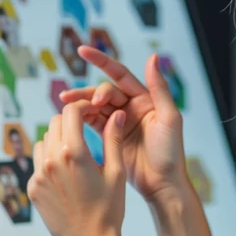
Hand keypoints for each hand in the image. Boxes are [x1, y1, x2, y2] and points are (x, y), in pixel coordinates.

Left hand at [29, 98, 126, 235]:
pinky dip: (50, 161)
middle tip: (84, 129)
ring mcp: (39, 175)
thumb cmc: (108, 210)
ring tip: (75, 153)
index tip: (90, 111)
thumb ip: (113, 139)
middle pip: (54, 123)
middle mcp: (52, 160)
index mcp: (74, 152)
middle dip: (69, 122)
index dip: (82, 107)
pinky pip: (38, 163)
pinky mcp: (33, 188)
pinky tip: (66, 175)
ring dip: (57, 140)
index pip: (71, 113)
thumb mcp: (116, 172)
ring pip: (44, 141)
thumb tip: (117, 114)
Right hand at [59, 47, 186, 204]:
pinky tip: (69, 118)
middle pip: (103, 91)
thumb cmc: (171, 152)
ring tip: (64, 106)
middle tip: (74, 100)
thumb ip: (159, 88)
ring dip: (80, 104)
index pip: (119, 74)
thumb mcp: (168, 118)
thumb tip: (152, 57)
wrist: (163, 184)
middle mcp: (132, 107)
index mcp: (145, 98)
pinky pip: (93, 122)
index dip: (101, 61)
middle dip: (88, 92)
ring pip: (95, 106)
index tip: (82, 51)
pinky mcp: (111, 137)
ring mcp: (120, 122)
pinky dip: (81, 118)